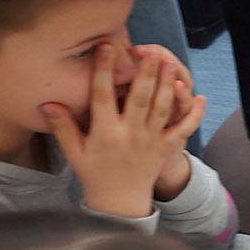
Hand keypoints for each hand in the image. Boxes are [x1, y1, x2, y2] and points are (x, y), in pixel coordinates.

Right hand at [40, 44, 203, 217]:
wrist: (120, 202)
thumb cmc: (95, 174)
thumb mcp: (74, 152)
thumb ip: (63, 127)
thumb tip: (48, 103)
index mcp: (106, 133)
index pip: (103, 96)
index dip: (104, 71)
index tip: (106, 47)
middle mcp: (131, 134)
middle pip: (139, 98)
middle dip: (146, 73)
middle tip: (150, 51)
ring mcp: (151, 141)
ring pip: (162, 109)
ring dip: (168, 85)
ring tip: (170, 63)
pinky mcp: (167, 148)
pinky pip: (184, 130)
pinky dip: (194, 115)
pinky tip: (201, 98)